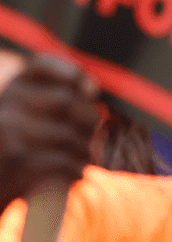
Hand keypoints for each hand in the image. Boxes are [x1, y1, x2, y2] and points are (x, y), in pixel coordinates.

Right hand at [0, 55, 99, 206]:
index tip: (90, 90)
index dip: (71, 74)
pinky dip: (74, 169)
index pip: (40, 66)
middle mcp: (4, 107)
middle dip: (88, 120)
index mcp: (5, 92)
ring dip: (85, 151)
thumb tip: (91, 89)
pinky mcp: (17, 160)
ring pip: (69, 134)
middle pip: (67, 102)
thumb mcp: (22, 122)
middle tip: (92, 138)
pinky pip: (63, 160)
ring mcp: (8, 132)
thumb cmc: (11, 160)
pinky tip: (73, 175)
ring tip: (83, 160)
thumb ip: (49, 103)